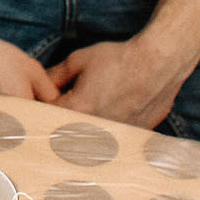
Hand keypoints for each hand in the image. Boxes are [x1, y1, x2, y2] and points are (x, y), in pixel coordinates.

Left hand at [48, 37, 195, 129]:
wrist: (159, 62)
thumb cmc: (119, 59)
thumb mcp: (79, 60)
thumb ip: (55, 75)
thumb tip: (41, 84)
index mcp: (79, 109)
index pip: (48, 117)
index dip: (45, 110)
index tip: (48, 104)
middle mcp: (97, 126)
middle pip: (69, 132)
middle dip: (64, 122)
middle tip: (73, 107)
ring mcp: (117, 135)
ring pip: (92, 138)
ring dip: (86, 129)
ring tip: (96, 109)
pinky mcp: (133, 136)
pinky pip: (113, 139)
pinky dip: (108, 131)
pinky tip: (113, 114)